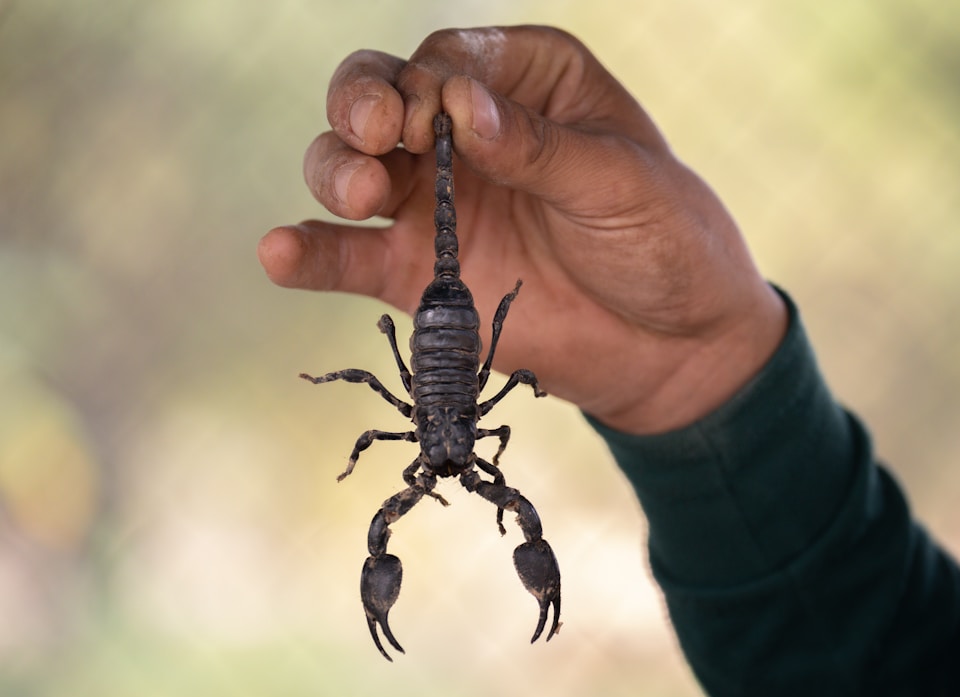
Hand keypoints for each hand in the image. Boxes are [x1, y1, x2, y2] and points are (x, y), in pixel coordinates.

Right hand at [258, 25, 786, 433]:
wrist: (672, 347)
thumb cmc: (665, 243)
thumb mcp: (621, 183)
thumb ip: (538, 147)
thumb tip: (461, 108)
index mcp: (527, 85)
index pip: (449, 59)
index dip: (427, 81)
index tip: (438, 119)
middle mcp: (467, 136)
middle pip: (380, 97)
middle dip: (363, 107)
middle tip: (379, 136)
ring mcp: (436, 205)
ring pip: (351, 167)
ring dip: (336, 170)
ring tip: (360, 194)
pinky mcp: (418, 274)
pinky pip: (349, 258)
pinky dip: (310, 254)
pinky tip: (280, 252)